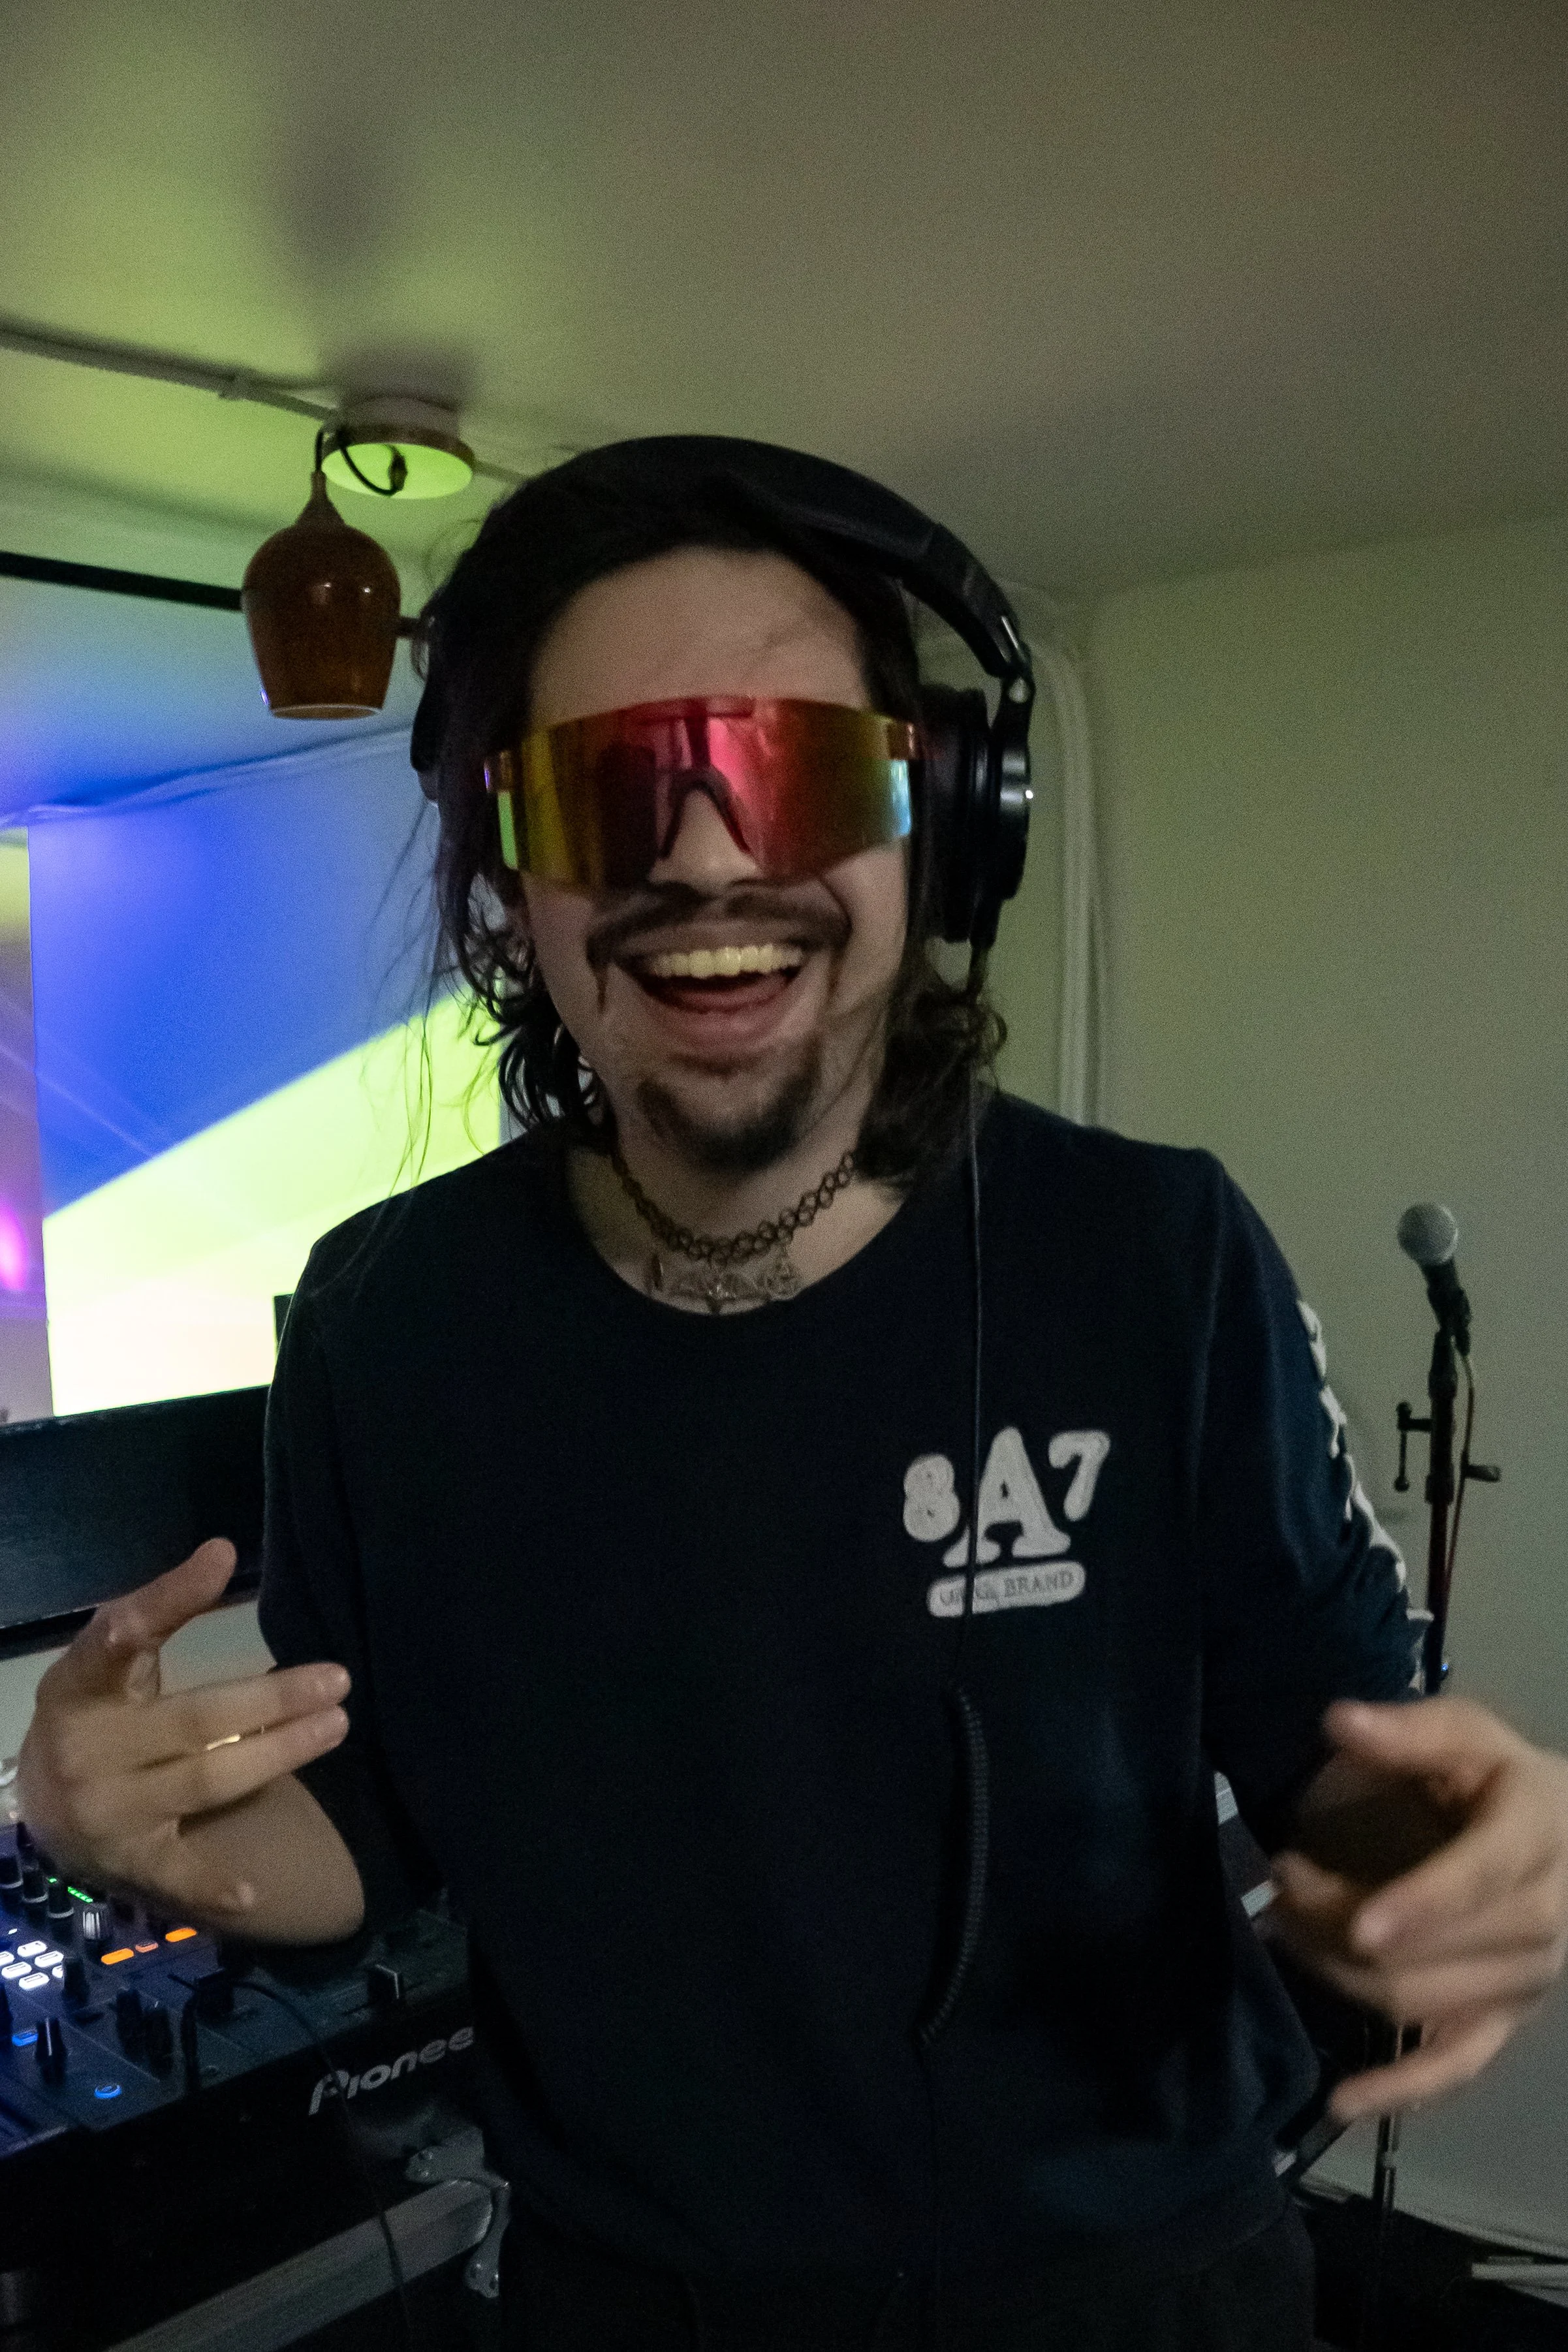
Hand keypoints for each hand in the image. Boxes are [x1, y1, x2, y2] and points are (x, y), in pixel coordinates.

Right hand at [15, 1541, 351, 1925]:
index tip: (219, 1561)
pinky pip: (178, 1872)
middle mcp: (88, 1750)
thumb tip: (224, 1550)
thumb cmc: (97, 1711)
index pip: (119, 1638)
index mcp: (78, 1686)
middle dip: (270, 1701)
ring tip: (335, 1725)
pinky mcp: (128, 1861)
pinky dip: (214, 1884)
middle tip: (338, 1680)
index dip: (167, 1599)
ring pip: (205, 1781)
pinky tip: (256, 1890)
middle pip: (192, 1722)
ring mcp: (107, 1810)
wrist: (43, 1808)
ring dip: (276, 1755)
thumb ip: (164, 1607)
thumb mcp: (112, 1658)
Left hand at [1270, 1696, 1567, 2120]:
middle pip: (1431, 1950)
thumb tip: (1338, 1722)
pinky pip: (1456, 2067)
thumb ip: (1407, 1731)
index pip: (1480, 1881)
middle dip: (1340, 1923)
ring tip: (1284, 1920)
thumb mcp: (1466, 1733)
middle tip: (1280, 1877)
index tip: (1358, 1922)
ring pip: (1419, 2001)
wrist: (1566, 1835)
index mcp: (1537, 1840)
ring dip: (1338, 1972)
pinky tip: (1341, 2098)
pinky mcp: (1506, 2020)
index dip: (1421, 1904)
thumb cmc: (1499, 1778)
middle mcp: (1545, 1922)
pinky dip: (1401, 2089)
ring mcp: (1527, 1982)